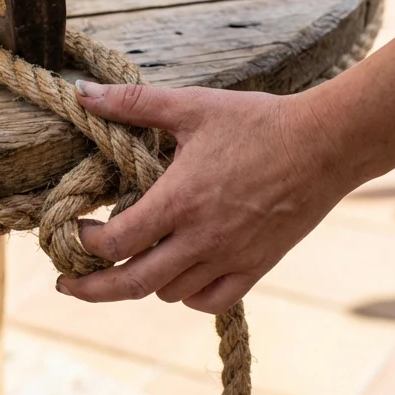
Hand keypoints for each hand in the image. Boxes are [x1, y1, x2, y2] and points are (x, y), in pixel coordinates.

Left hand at [56, 80, 354, 314]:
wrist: (327, 144)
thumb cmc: (259, 121)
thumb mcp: (193, 106)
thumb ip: (133, 104)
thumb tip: (81, 94)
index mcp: (179, 200)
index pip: (115, 242)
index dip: (85, 243)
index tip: (77, 231)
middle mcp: (201, 238)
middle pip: (131, 284)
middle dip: (91, 288)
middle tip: (68, 284)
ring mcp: (230, 258)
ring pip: (168, 293)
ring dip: (142, 282)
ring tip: (132, 260)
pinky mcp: (256, 268)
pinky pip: (209, 301)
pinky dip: (186, 295)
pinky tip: (178, 275)